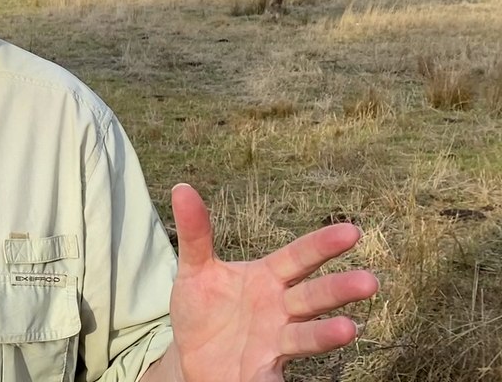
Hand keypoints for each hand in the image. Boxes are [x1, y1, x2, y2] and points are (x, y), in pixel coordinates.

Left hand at [165, 183, 378, 381]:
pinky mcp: (262, 372)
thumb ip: (195, 233)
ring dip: (326, 334)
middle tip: (369, 282)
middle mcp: (280, 309)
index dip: (322, 245)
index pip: (298, 257)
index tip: (351, 231)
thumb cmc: (204, 307)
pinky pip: (273, 376)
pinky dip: (278, 378)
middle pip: (312, 297)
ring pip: (305, 336)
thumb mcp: (195, 269)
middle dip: (339, 290)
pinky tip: (282, 377)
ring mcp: (275, 342)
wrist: (191, 354)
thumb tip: (182, 189)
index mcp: (268, 278)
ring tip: (348, 329)